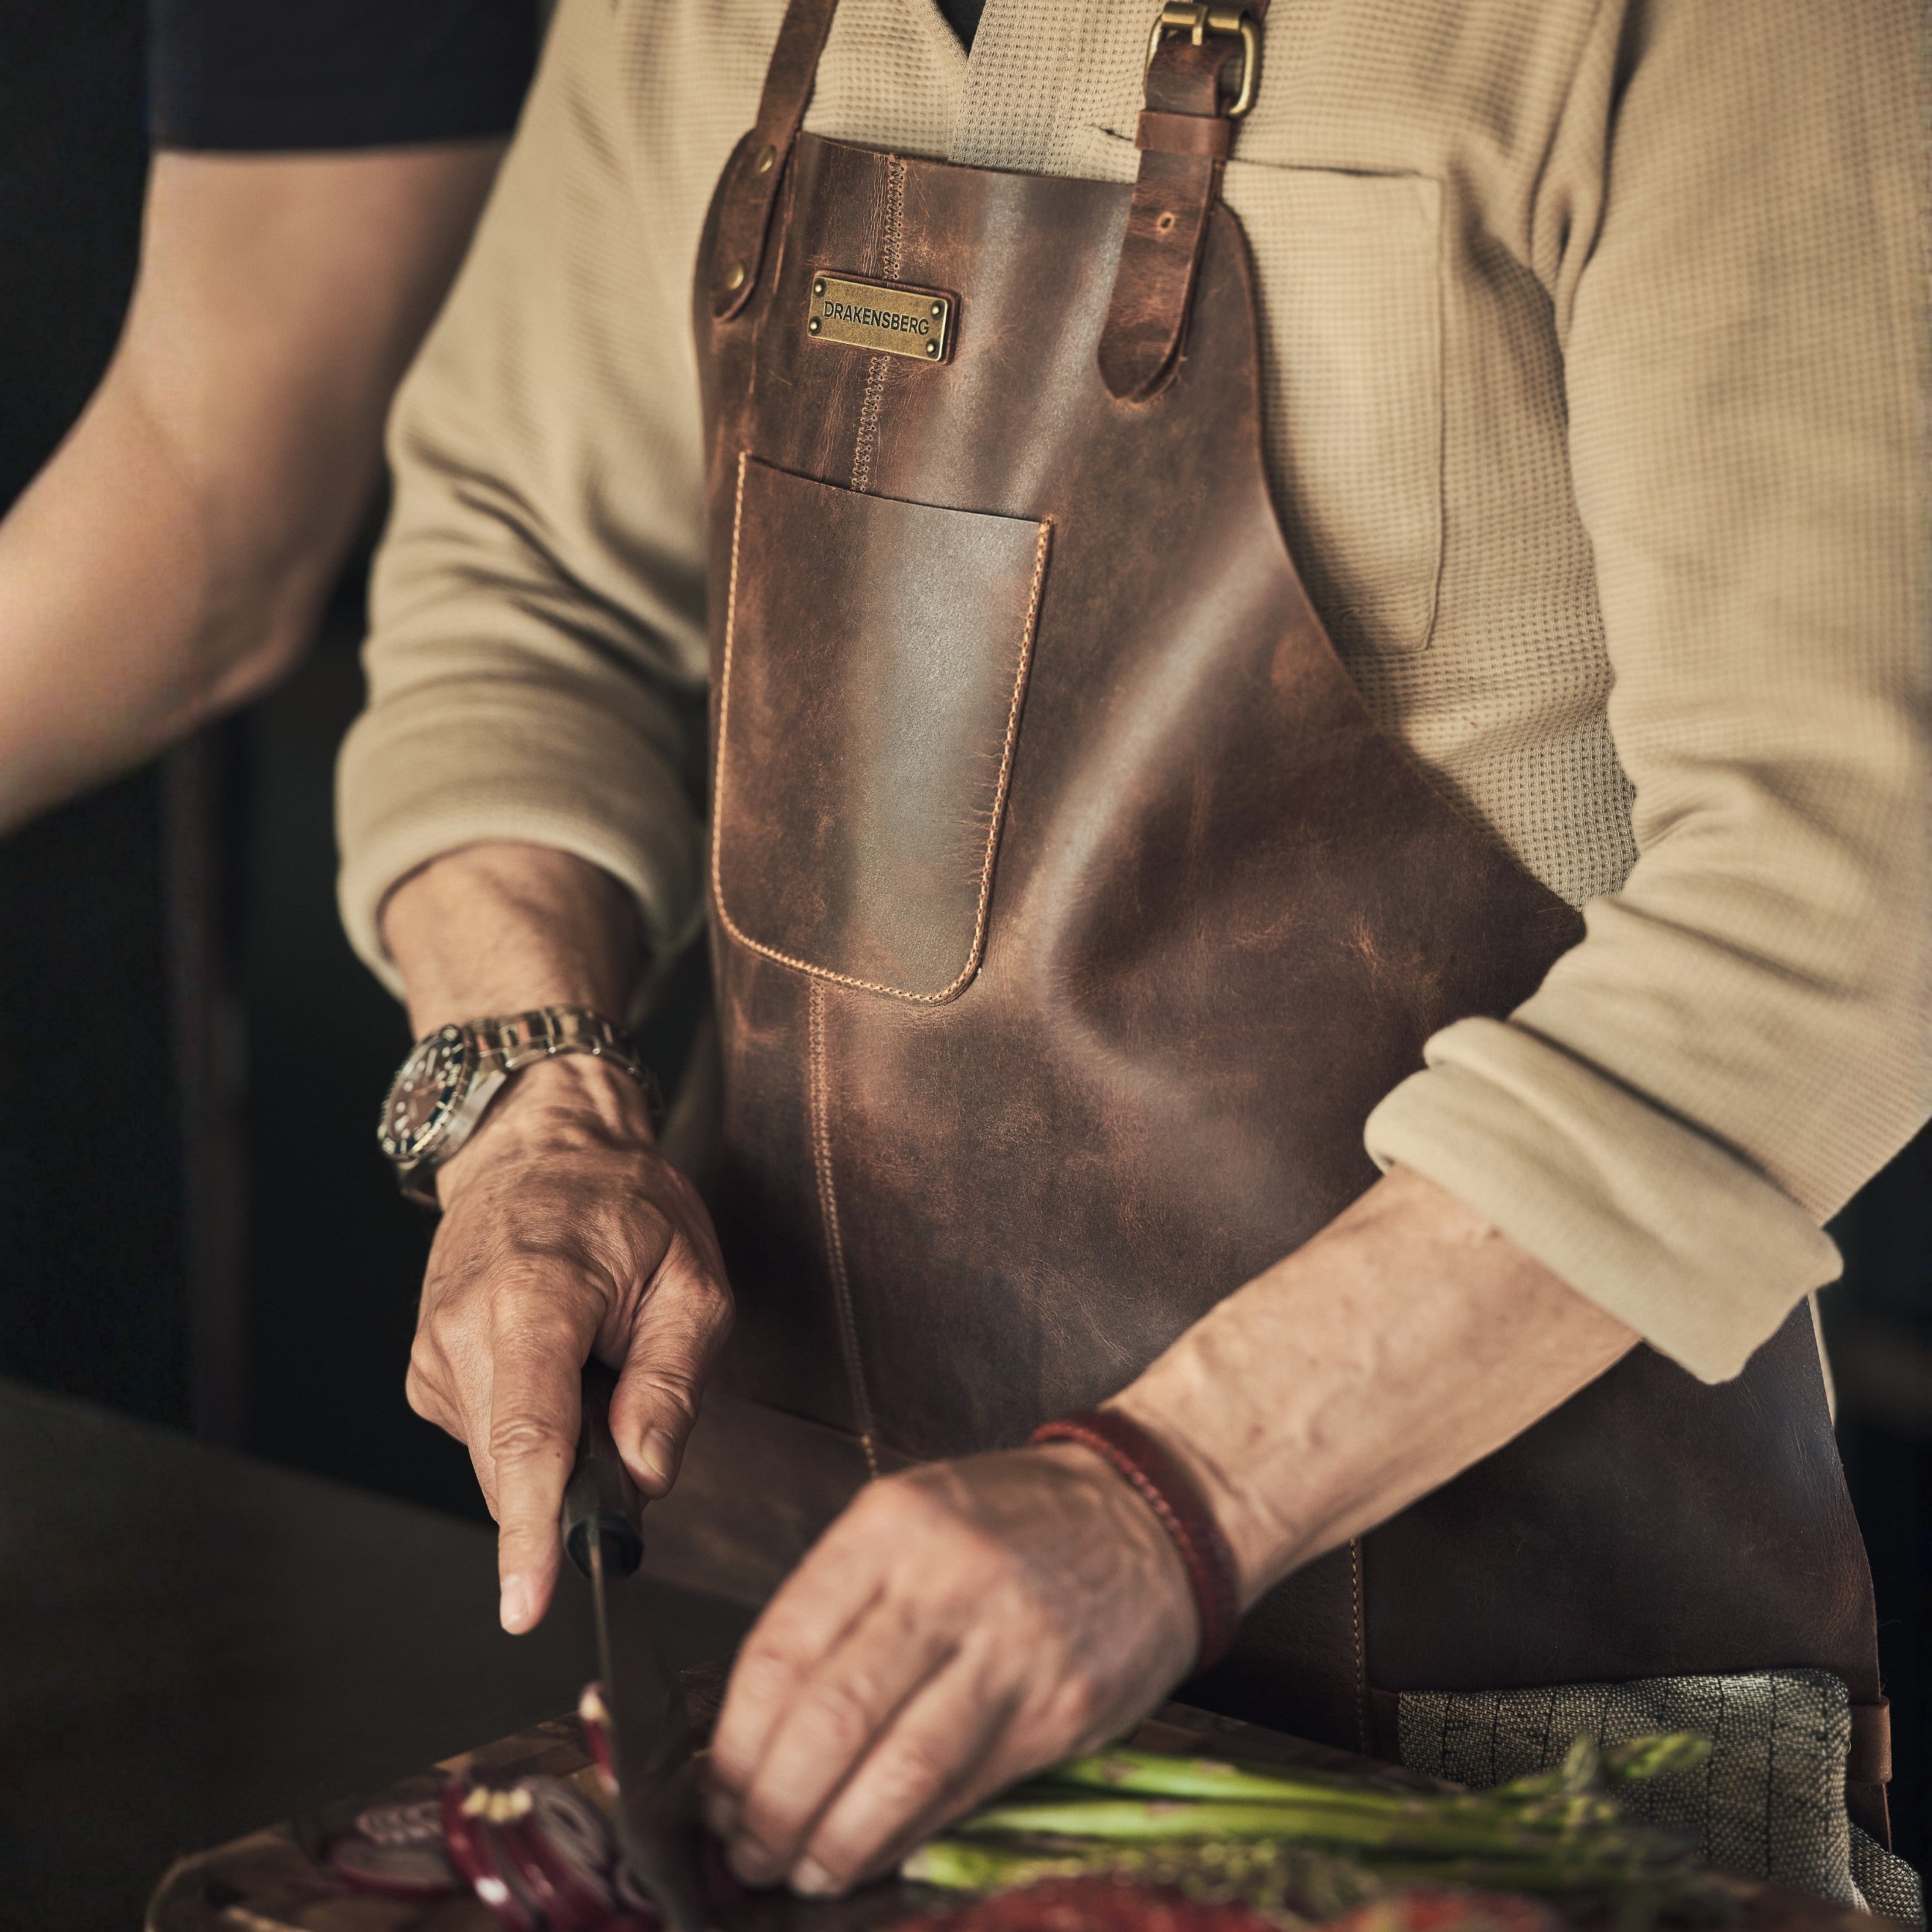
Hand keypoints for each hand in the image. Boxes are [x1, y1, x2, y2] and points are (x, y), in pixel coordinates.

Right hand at [404, 1051, 731, 1632]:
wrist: (540, 1146)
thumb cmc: (624, 1204)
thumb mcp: (691, 1282)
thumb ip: (672, 1385)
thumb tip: (646, 1477)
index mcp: (530, 1303)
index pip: (528, 1442)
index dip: (531, 1533)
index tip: (526, 1605)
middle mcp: (461, 1333)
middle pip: (519, 1467)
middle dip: (580, 1476)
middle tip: (628, 1392)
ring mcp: (433, 1353)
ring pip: (508, 1460)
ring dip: (563, 1438)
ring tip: (592, 1350)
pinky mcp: (427, 1371)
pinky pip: (493, 1435)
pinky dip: (536, 1418)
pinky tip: (556, 1356)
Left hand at [705, 1442, 1197, 1897]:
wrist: (1146, 1516)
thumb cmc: (1014, 1522)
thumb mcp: (915, 1523)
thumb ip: (844, 1605)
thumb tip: (762, 1730)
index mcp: (890, 1524)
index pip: (781, 1648)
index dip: (736, 1741)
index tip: (715, 1792)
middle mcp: (945, 1578)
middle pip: (829, 1718)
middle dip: (771, 1806)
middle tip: (744, 1849)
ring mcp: (1009, 1644)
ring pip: (896, 1768)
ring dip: (832, 1841)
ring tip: (797, 1869)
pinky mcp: (1061, 1706)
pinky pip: (963, 1789)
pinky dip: (903, 1838)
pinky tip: (868, 1858)